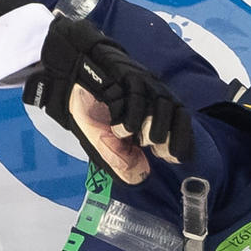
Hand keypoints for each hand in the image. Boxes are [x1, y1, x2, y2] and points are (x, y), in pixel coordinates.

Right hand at [23, 15, 192, 184]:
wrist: (68, 81)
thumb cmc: (92, 112)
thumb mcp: (106, 144)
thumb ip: (122, 161)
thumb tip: (141, 176)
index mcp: (154, 111)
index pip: (182, 123)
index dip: (182, 141)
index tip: (170, 157)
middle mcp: (152, 95)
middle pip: (177, 112)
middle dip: (169, 136)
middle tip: (151, 147)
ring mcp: (140, 83)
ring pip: (161, 103)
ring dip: (150, 126)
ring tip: (133, 138)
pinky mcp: (125, 74)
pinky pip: (135, 95)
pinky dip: (128, 117)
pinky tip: (116, 127)